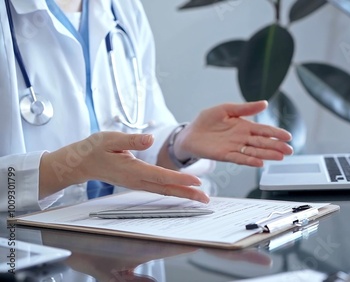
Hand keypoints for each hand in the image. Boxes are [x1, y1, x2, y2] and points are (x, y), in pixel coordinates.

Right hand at [40, 132, 208, 202]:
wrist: (81, 162)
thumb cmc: (95, 148)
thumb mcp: (110, 138)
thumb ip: (131, 140)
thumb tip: (149, 139)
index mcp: (132, 169)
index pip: (160, 176)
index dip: (179, 179)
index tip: (196, 181)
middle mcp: (137, 180)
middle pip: (166, 189)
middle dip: (187, 194)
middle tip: (206, 198)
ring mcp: (137, 184)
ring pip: (164, 191)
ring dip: (183, 194)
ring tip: (200, 197)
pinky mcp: (138, 183)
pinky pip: (159, 189)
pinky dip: (174, 190)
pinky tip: (184, 191)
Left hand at [176, 101, 293, 166]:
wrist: (190, 133)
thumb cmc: (207, 120)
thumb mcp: (226, 109)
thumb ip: (245, 108)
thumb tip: (264, 103)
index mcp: (244, 126)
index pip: (264, 130)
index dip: (276, 133)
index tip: (288, 136)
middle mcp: (242, 138)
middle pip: (262, 142)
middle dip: (276, 146)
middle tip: (289, 150)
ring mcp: (235, 147)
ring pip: (254, 152)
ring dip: (267, 154)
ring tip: (280, 157)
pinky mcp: (225, 155)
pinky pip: (240, 158)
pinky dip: (250, 161)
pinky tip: (260, 162)